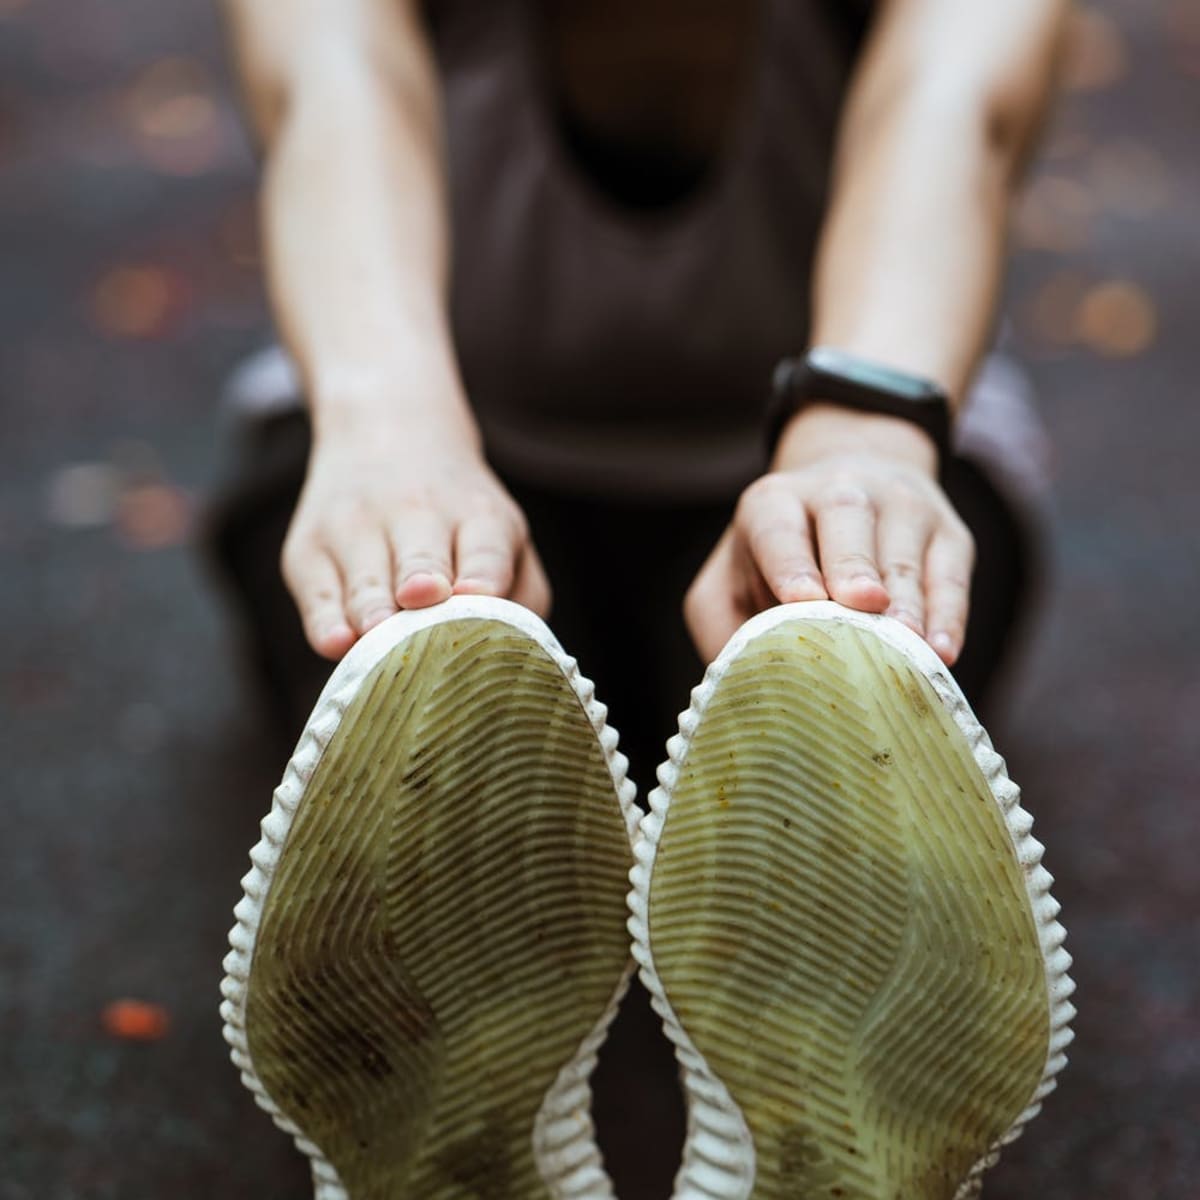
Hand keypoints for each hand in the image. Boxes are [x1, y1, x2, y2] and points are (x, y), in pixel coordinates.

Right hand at [281, 428, 549, 658]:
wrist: (388, 431)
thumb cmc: (460, 516)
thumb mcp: (502, 532)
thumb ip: (522, 591)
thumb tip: (511, 651)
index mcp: (478, 516)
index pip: (485, 550)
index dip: (483, 577)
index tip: (476, 596)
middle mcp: (415, 514)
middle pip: (422, 566)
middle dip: (422, 588)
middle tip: (423, 603)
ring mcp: (356, 528)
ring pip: (368, 586)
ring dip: (375, 614)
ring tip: (378, 639)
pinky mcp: (308, 550)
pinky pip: (317, 596)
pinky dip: (326, 622)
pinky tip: (337, 642)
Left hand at [685, 405, 974, 666]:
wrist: (848, 487)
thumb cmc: (777, 560)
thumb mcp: (730, 578)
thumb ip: (721, 622)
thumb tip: (737, 680)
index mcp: (775, 503)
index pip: (779, 528)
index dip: (790, 562)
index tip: (801, 599)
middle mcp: (838, 491)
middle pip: (847, 521)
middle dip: (853, 566)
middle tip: (861, 607)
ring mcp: (900, 507)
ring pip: (903, 554)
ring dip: (907, 604)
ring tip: (907, 646)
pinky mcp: (948, 533)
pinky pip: (950, 576)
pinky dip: (948, 616)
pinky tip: (941, 652)